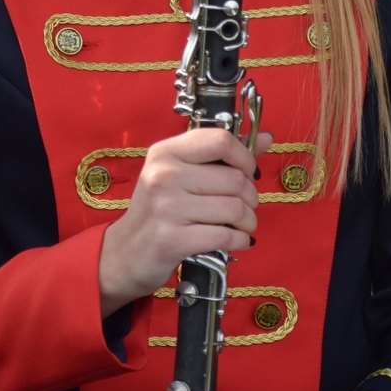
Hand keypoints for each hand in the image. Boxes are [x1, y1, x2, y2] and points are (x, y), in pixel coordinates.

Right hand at [98, 125, 257, 317]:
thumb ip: (222, 156)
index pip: (220, 140)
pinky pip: (225, 236)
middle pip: (234, 178)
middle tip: (245, 206)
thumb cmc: (158, 210)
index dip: (245, 156)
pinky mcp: (172, 240)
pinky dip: (240, 241)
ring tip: (242, 225)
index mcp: (165, 152)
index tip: (248, 171)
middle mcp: (163, 175)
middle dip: (251, 196)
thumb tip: (266, 138)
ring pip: (234, 208)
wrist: (124, 253)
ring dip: (248, 221)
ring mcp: (166, 208)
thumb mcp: (180, 173)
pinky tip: (237, 241)